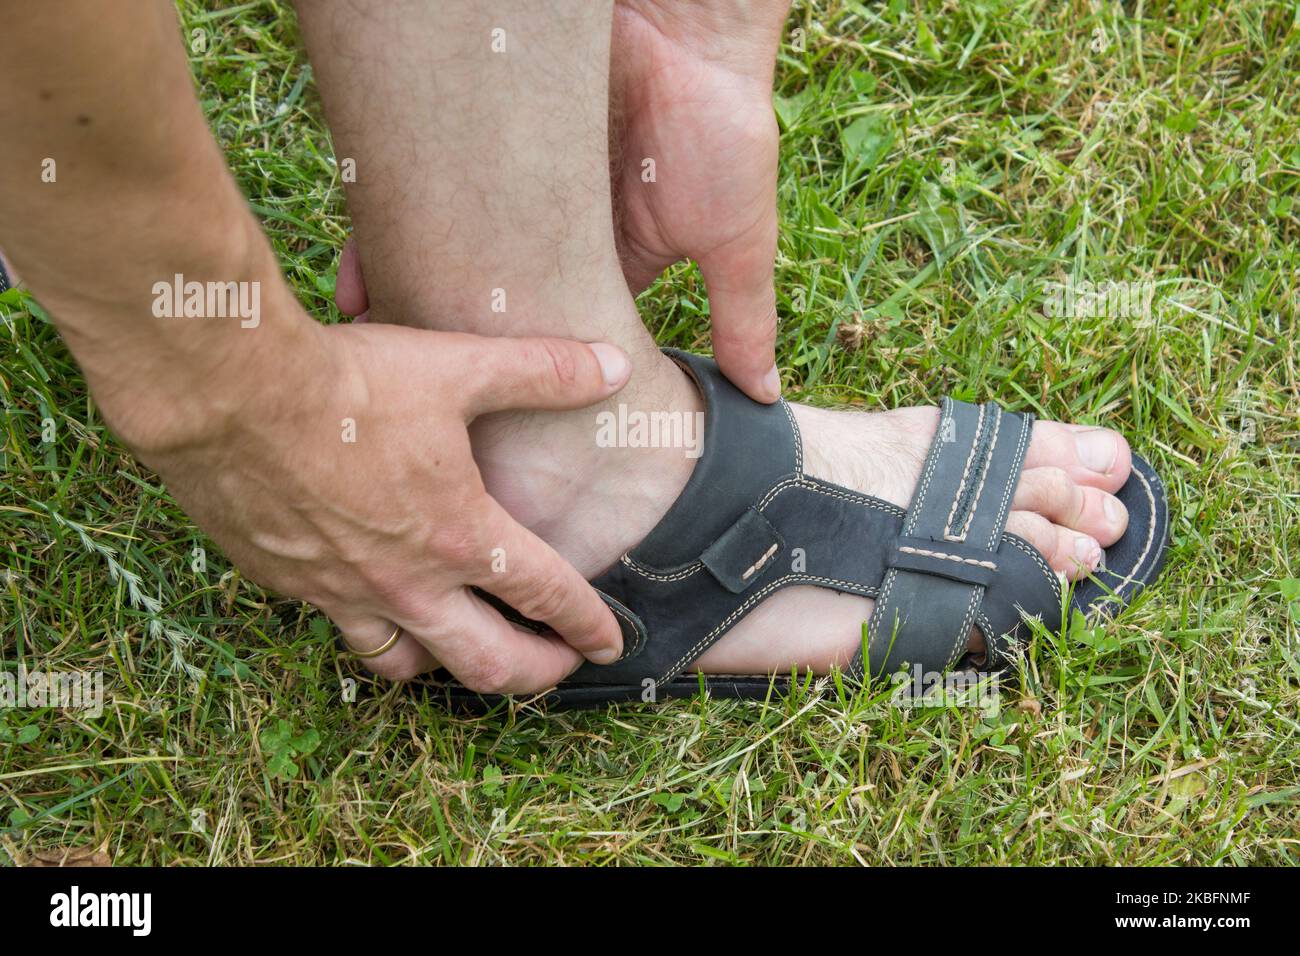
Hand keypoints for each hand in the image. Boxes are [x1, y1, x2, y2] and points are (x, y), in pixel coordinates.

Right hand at [112, 301, 632, 691]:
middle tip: (557, 669)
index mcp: (461, 536)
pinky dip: (371, 628)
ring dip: (447, 667)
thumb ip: (544, 371)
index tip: (610, 642)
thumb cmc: (347, 385)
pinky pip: (340, 629)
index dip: (588, 624)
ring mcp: (343, 592)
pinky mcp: (288, 584)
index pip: (547, 596)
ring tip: (466, 652)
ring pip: (407, 664)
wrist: (228, 395)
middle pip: (487, 663)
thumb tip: (614, 367)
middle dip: (534, 674)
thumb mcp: (459, 367)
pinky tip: (373, 602)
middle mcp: (407, 582)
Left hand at [334, 0, 789, 403]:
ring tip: (373, 336)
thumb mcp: (736, 241)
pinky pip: (430, 180)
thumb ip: (744, 318)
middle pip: (499, 294)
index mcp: (614, 258)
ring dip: (416, 283)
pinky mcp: (489, 136)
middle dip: (460, 334)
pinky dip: (397, 217)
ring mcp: (520, 180)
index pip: (563, 325)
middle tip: (421, 387)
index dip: (529, 368)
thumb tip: (764, 397)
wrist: (686, 24)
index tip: (497, 416)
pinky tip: (358, 262)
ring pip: (456, 244)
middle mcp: (560, 225)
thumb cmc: (722, 128)